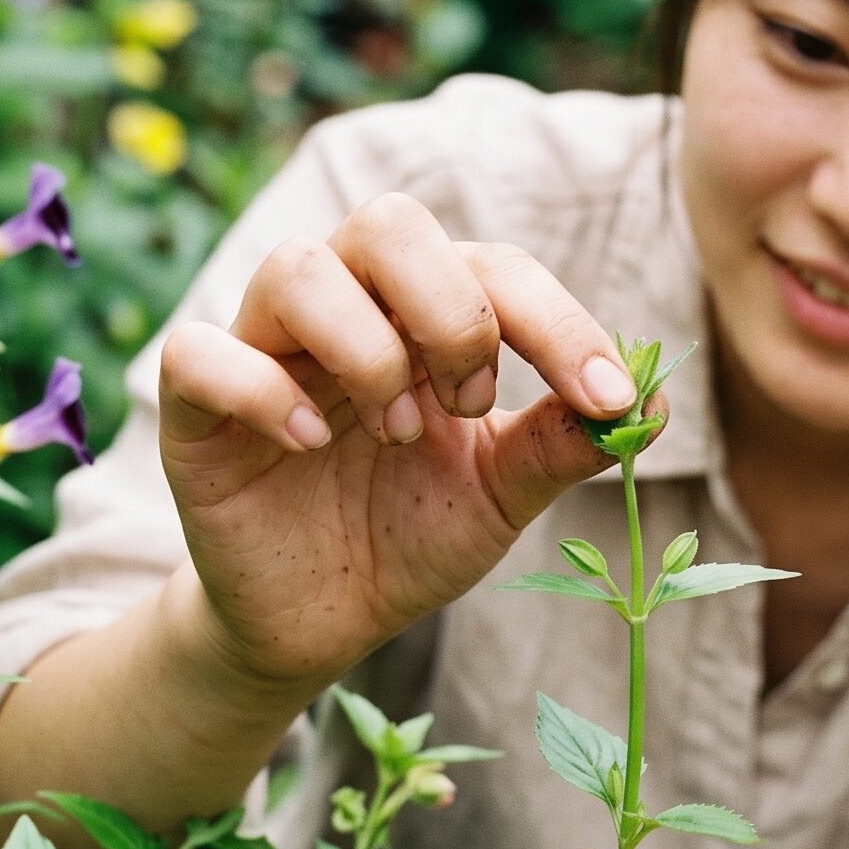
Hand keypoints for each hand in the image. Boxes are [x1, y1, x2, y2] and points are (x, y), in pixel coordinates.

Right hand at [156, 193, 639, 693]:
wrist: (321, 625)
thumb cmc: (409, 537)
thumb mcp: (500, 498)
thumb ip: (562, 446)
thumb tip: (655, 403)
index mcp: (425, 316)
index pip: (494, 269)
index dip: (559, 322)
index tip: (609, 397)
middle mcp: (346, 310)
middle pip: (389, 223)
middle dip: (452, 310)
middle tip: (472, 403)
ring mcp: (265, 351)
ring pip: (296, 267)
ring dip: (366, 346)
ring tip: (397, 432)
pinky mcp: (194, 411)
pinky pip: (199, 353)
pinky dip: (262, 390)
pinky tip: (312, 443)